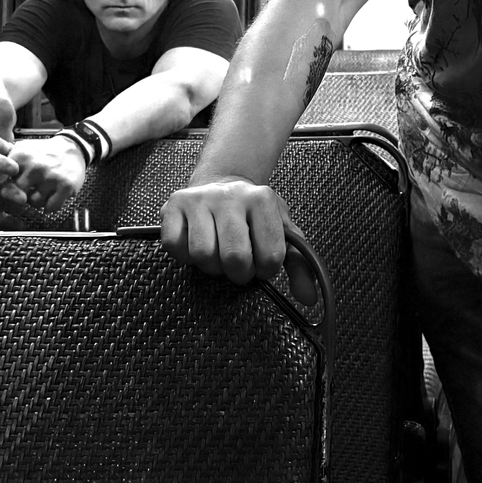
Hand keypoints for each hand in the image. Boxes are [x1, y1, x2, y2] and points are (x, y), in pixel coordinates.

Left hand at [3, 134, 89, 216]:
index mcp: (20, 157)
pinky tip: (52, 193)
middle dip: (19, 198)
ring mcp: (51, 177)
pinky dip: (50, 205)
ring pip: (34, 204)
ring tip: (42, 189)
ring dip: (37, 200)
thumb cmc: (42, 153)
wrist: (73, 148)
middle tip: (26, 191)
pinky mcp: (65, 186)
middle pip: (16, 197)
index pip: (0, 183)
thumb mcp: (19, 148)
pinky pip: (50, 207)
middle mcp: (35, 166)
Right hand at [161, 179, 317, 302]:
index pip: (271, 256)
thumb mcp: (281, 231)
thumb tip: (309, 299)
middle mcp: (231, 195)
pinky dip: (185, 256)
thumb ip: (299, 264)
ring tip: (218, 253)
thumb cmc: (253, 215)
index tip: (261, 262)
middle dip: (239, 272)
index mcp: (262, 199)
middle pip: (235, 257)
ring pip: (203, 255)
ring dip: (211, 266)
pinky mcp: (173, 206)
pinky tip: (196, 244)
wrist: (222, 183)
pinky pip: (175, 246)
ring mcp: (199, 199)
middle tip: (239, 264)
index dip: (265, 270)